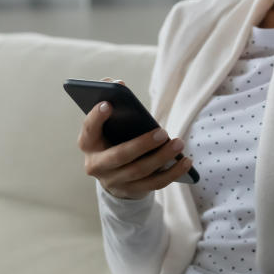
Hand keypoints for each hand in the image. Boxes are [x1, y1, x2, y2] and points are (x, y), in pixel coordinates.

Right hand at [77, 77, 192, 199]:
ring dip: (162, 158)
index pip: (89, 129)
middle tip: (163, 132)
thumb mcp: (108, 123)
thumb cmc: (113, 137)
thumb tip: (116, 82)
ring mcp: (113, 181)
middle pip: (119, 156)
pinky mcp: (131, 191)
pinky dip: (172, 173)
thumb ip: (110, 99)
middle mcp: (96, 165)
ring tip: (179, 143)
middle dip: (141, 144)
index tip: (109, 103)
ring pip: (139, 171)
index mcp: (88, 143)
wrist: (113, 174)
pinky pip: (154, 184)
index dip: (96, 117)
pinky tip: (186, 161)